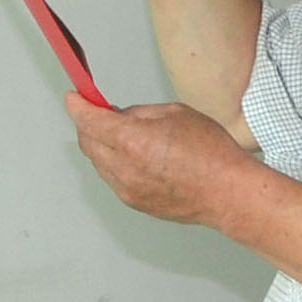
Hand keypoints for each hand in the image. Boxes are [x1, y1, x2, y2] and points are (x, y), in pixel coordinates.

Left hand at [70, 95, 248, 226]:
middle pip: (88, 142)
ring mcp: (128, 189)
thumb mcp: (175, 113)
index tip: (74, 98)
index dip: (78, 106)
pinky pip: (113, 178)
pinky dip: (114, 163)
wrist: (228, 193)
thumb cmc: (211, 154)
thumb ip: (139, 113)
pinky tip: (135, 156)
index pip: (89, 121)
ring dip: (102, 145)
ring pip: (98, 162)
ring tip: (125, 135)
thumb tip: (119, 115)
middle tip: (100, 112)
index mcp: (133, 141)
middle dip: (88, 124)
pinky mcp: (134, 203)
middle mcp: (124, 169)